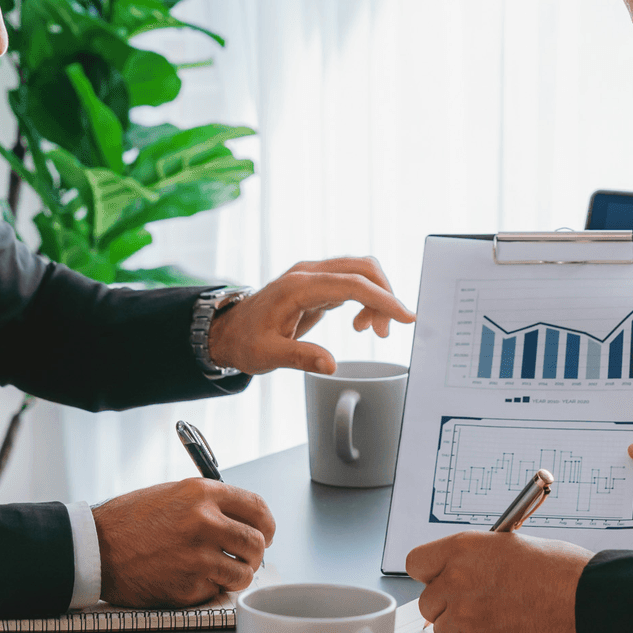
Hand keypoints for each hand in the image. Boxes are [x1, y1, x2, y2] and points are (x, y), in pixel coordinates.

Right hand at [93, 478, 275, 605]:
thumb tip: (243, 519)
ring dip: (237, 574)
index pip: (257, 508)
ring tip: (221, 570)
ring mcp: (198, 556)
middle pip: (257, 542)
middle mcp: (204, 522)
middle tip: (246, 556)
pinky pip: (216, 590)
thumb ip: (210, 503)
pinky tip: (191, 578)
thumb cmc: (128, 521)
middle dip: (256, 553)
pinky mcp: (189, 586)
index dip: (266, 524)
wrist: (95, 549)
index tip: (265, 532)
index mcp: (202, 494)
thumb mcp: (172, 494)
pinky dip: (209, 588)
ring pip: (244, 572)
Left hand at [207, 256, 415, 374]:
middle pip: (361, 268)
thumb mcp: (267, 355)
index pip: (351, 284)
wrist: (227, 331)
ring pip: (359, 272)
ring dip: (376, 298)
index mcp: (297, 287)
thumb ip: (300, 357)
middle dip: (383, 296)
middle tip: (385, 331)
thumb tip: (329, 364)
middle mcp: (307, 273)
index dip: (382, 299)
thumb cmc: (244, 341)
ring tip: (372, 330)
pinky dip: (365, 299)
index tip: (404, 315)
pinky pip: (351, 282)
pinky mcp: (316, 282)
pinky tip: (360, 324)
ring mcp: (312, 274)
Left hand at [406, 531, 592, 632]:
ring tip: (495, 615)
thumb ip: (476, 559)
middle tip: (474, 600)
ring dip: (461, 626)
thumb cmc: (559, 570)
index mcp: (464, 547)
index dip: (429, 573)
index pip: (416, 563)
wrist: (586, 601)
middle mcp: (457, 578)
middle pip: (427, 600)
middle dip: (446, 603)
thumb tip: (458, 572)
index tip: (440, 577)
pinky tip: (507, 628)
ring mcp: (466, 613)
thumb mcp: (510, 546)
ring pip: (442, 628)